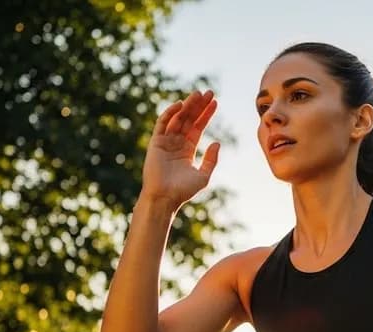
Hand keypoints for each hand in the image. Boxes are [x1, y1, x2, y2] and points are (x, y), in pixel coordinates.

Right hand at [140, 89, 220, 205]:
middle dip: (198, 105)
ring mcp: (166, 141)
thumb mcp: (203, 175)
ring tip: (198, 94)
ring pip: (178, 118)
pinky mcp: (156, 142)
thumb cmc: (183, 191)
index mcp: (188, 149)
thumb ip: (211, 160)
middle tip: (209, 92)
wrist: (165, 198)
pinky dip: (170, 113)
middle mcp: (177, 142)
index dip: (206, 114)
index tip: (215, 102)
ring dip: (188, 105)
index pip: (198, 126)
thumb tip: (217, 142)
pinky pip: (163, 124)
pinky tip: (180, 105)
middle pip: (189, 119)